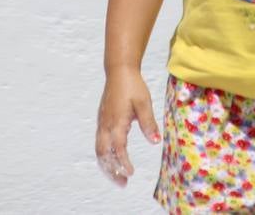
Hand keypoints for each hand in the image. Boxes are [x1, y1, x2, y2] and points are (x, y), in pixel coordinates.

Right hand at [95, 69, 160, 186]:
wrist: (119, 71)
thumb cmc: (133, 86)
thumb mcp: (144, 103)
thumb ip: (148, 123)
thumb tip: (155, 141)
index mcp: (116, 122)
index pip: (118, 148)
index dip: (124, 162)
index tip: (131, 173)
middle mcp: (105, 125)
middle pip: (104, 154)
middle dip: (112, 170)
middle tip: (123, 183)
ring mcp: (102, 123)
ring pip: (99, 150)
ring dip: (107, 165)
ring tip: (118, 176)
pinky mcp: (102, 121)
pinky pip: (99, 143)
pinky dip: (105, 156)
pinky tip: (113, 159)